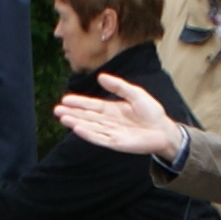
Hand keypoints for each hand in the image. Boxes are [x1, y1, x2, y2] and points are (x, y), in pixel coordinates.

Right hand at [52, 74, 186, 162]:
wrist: (164, 130)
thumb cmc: (151, 112)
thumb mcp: (135, 93)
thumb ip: (118, 86)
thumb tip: (100, 77)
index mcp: (112, 109)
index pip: (91, 106)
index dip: (79, 102)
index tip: (65, 99)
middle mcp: (109, 121)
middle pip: (87, 117)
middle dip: (72, 113)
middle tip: (56, 110)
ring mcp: (111, 133)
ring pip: (89, 127)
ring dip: (76, 123)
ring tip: (62, 118)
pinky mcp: (115, 143)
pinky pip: (99, 138)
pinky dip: (87, 134)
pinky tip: (77, 128)